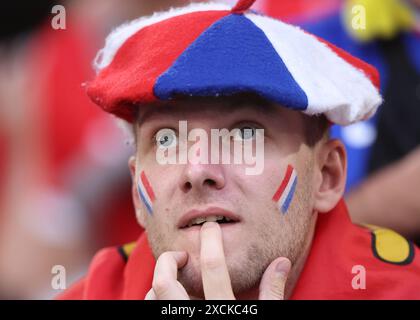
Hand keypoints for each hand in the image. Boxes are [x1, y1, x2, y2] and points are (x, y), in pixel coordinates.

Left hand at [145, 222, 290, 299]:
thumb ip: (272, 292)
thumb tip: (280, 261)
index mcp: (223, 311)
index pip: (213, 267)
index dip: (211, 241)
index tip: (210, 228)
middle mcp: (195, 319)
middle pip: (165, 281)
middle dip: (168, 259)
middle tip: (180, 255)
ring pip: (151, 299)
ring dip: (159, 283)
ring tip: (174, 280)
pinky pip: (152, 313)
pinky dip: (155, 302)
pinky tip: (169, 302)